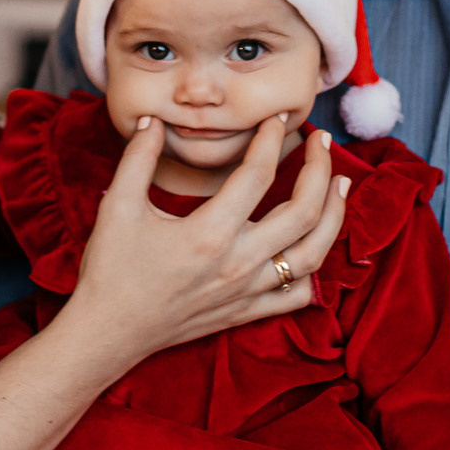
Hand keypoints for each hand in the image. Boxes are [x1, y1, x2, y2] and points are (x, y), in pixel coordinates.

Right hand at [64, 116, 351, 367]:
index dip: (272, 138)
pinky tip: (315, 245)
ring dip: (335, 216)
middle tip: (322, 140)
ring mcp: (247, 291)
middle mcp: (238, 263)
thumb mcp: (117, 206)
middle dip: (320, 169)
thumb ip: (138, 158)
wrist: (107, 332)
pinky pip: (297, 295)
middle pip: (302, 211)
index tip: (279, 117)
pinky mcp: (245, 312)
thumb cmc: (110, 270)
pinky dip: (314, 270)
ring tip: (342, 184)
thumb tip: (153, 119)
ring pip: (314, 253)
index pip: (258, 174)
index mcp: (209, 233)